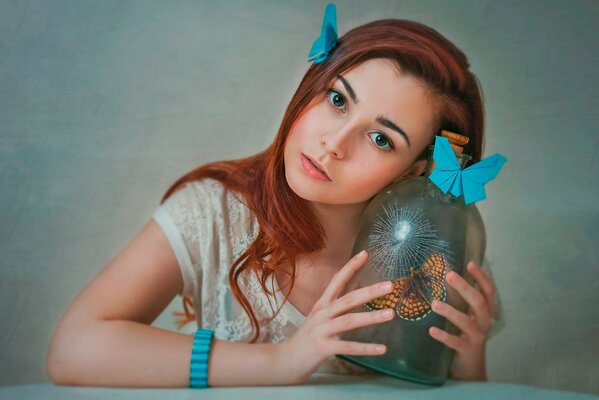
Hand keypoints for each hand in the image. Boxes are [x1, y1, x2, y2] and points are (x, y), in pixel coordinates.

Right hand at [279, 250, 394, 383]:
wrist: (286, 360)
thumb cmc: (308, 338)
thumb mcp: (321, 317)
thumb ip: (338, 305)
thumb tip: (358, 289)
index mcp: (322, 305)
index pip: (337, 281)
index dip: (350, 266)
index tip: (365, 253)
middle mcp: (322, 314)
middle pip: (348, 299)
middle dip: (369, 291)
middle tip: (390, 285)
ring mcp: (321, 330)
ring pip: (349, 321)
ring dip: (371, 317)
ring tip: (391, 314)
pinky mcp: (322, 348)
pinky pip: (347, 347)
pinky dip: (365, 348)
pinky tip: (381, 348)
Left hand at [428, 261, 496, 380]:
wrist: (470, 365)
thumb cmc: (465, 332)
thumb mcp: (465, 313)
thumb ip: (458, 296)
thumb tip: (442, 269)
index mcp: (485, 310)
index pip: (488, 291)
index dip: (481, 277)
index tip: (471, 263)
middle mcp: (484, 322)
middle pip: (479, 302)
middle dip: (465, 288)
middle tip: (449, 275)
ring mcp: (476, 336)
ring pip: (466, 322)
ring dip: (450, 312)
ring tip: (434, 304)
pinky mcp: (467, 350)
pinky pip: (456, 343)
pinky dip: (444, 336)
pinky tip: (431, 330)